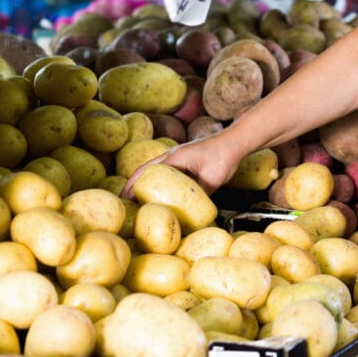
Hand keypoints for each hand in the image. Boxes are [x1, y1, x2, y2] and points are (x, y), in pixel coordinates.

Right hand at [121, 135, 239, 198]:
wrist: (235, 142)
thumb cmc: (224, 156)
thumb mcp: (212, 179)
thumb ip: (199, 195)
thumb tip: (189, 214)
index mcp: (176, 158)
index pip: (148, 171)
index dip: (134, 184)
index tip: (124, 198)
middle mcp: (173, 155)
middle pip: (145, 169)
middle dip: (132, 183)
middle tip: (123, 200)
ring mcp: (177, 156)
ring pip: (154, 168)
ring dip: (142, 180)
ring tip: (133, 198)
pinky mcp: (184, 159)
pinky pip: (165, 170)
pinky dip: (156, 179)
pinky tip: (156, 191)